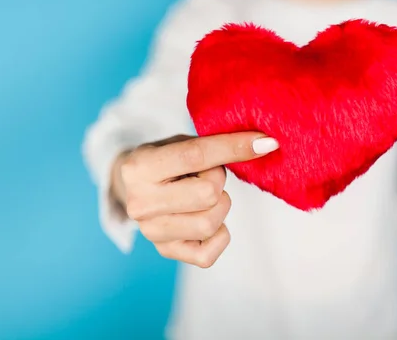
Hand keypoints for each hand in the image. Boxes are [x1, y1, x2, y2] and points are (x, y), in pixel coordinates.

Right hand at [111, 133, 278, 267]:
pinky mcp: (165, 251)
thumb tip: (263, 144)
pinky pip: (207, 255)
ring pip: (209, 224)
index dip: (234, 147)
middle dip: (218, 181)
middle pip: (208, 194)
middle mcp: (141, 202)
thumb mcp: (179, 142)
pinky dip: (218, 236)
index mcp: (140, 167)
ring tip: (205, 196)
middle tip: (208, 176)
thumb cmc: (163, 160)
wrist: (132, 187)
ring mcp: (151, 231)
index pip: (196, 156)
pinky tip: (207, 218)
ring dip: (220, 207)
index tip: (264, 142)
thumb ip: (212, 144)